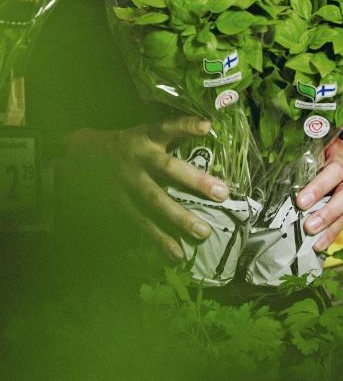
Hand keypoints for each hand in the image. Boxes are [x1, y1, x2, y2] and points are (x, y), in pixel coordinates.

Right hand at [63, 116, 229, 261]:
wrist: (83, 158)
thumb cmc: (128, 144)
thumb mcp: (145, 132)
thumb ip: (173, 132)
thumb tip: (209, 127)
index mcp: (146, 137)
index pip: (166, 127)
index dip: (185, 125)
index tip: (205, 125)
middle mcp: (138, 159)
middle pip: (167, 168)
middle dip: (194, 180)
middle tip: (221, 193)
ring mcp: (128, 184)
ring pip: (155, 201)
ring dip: (180, 218)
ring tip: (203, 232)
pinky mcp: (121, 205)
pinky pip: (142, 224)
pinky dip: (160, 240)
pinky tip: (177, 255)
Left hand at [294, 138, 342, 250]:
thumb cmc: (330, 156)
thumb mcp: (322, 149)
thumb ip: (306, 155)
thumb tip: (278, 162)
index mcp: (341, 158)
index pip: (334, 170)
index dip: (319, 186)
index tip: (301, 202)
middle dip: (326, 212)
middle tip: (308, 226)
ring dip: (328, 228)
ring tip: (313, 239)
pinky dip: (330, 235)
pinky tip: (318, 244)